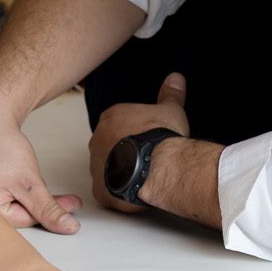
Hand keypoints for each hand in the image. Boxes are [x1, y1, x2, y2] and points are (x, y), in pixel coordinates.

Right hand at [0, 110, 82, 234]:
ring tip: (31, 176)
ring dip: (27, 192)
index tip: (72, 205)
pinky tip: (18, 173)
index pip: (25, 219)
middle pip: (16, 211)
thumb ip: (49, 210)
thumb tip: (68, 227)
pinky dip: (13, 185)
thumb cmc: (1, 146)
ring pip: (10, 200)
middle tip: (67, 199)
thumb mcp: (31, 183)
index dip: (50, 212)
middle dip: (39, 202)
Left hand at [88, 73, 190, 213]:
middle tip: (146, 158)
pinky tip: (135, 192)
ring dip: (120, 172)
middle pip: (109, 145)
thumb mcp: (171, 110)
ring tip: (143, 176)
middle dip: (124, 151)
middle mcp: (96, 140)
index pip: (118, 124)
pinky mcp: (100, 189)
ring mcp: (95, 166)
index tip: (148, 139)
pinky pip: (107, 191)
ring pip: (106, 168)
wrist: (159, 164)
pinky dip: (118, 193)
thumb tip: (176, 78)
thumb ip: (170, 94)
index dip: (135, 132)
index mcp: (110, 118)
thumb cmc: (162, 137)